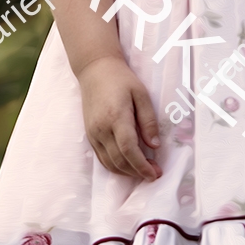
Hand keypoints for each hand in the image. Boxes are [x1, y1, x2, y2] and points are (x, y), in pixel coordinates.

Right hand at [79, 57, 161, 179]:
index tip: (155, 174)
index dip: (142, 166)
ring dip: (127, 172)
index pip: (129, 149)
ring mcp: (93, 134)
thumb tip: (155, 145)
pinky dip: (115, 167)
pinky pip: (102, 158)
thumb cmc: (121, 80)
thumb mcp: (141, 94)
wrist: (95, 70)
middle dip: (138, 172)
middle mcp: (101, 129)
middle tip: (154, 173)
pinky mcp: (90, 135)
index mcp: (116, 117)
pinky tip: (128, 166)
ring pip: (109, 163)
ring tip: (143, 171)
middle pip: (119, 160)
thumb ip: (148, 121)